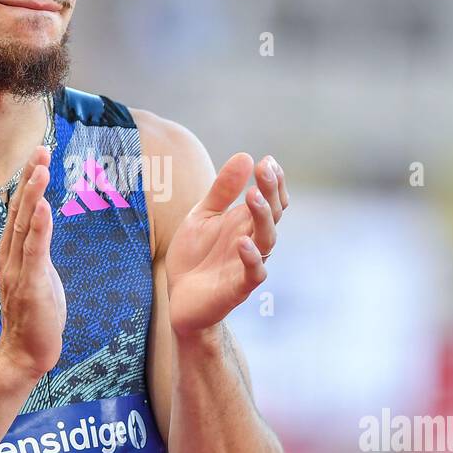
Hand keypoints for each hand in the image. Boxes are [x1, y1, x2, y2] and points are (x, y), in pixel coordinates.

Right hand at [0, 145, 66, 377]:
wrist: (24, 353)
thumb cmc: (34, 315)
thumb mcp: (37, 274)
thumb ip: (37, 249)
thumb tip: (43, 225)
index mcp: (12, 253)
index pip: (19, 210)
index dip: (28, 181)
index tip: (37, 156)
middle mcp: (11, 256)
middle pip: (19, 210)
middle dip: (30, 178)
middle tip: (40, 149)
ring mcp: (19, 270)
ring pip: (25, 225)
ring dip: (33, 195)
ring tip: (41, 169)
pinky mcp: (31, 284)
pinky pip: (35, 252)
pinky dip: (39, 228)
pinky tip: (43, 208)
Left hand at [165, 153, 289, 335]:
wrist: (179, 297)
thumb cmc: (195, 255)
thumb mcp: (203, 215)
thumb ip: (222, 190)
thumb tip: (246, 156)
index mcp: (246, 223)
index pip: (271, 199)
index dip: (273, 181)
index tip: (268, 161)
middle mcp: (252, 240)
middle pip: (273, 215)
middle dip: (271, 191)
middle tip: (264, 169)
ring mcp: (247, 264)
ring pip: (267, 240)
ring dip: (263, 218)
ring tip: (253, 196)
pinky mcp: (237, 287)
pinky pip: (253, 273)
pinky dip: (251, 259)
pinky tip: (243, 242)